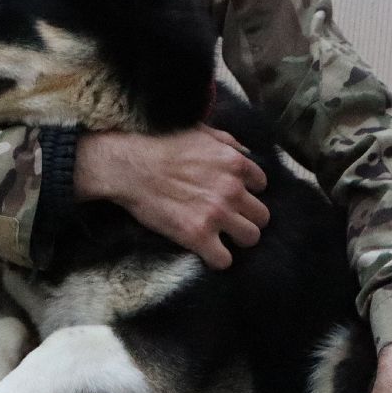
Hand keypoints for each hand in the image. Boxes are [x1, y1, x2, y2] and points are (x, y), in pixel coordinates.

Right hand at [75, 126, 268, 268]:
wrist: (129, 167)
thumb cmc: (160, 145)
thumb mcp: (200, 132)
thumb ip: (228, 142)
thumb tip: (247, 155)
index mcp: (234, 163)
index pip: (261, 186)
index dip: (247, 192)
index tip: (233, 196)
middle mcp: (232, 189)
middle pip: (262, 216)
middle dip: (247, 218)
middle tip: (229, 219)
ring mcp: (216, 214)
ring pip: (251, 238)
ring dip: (237, 239)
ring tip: (221, 237)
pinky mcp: (198, 236)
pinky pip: (224, 260)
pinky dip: (217, 259)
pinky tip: (206, 251)